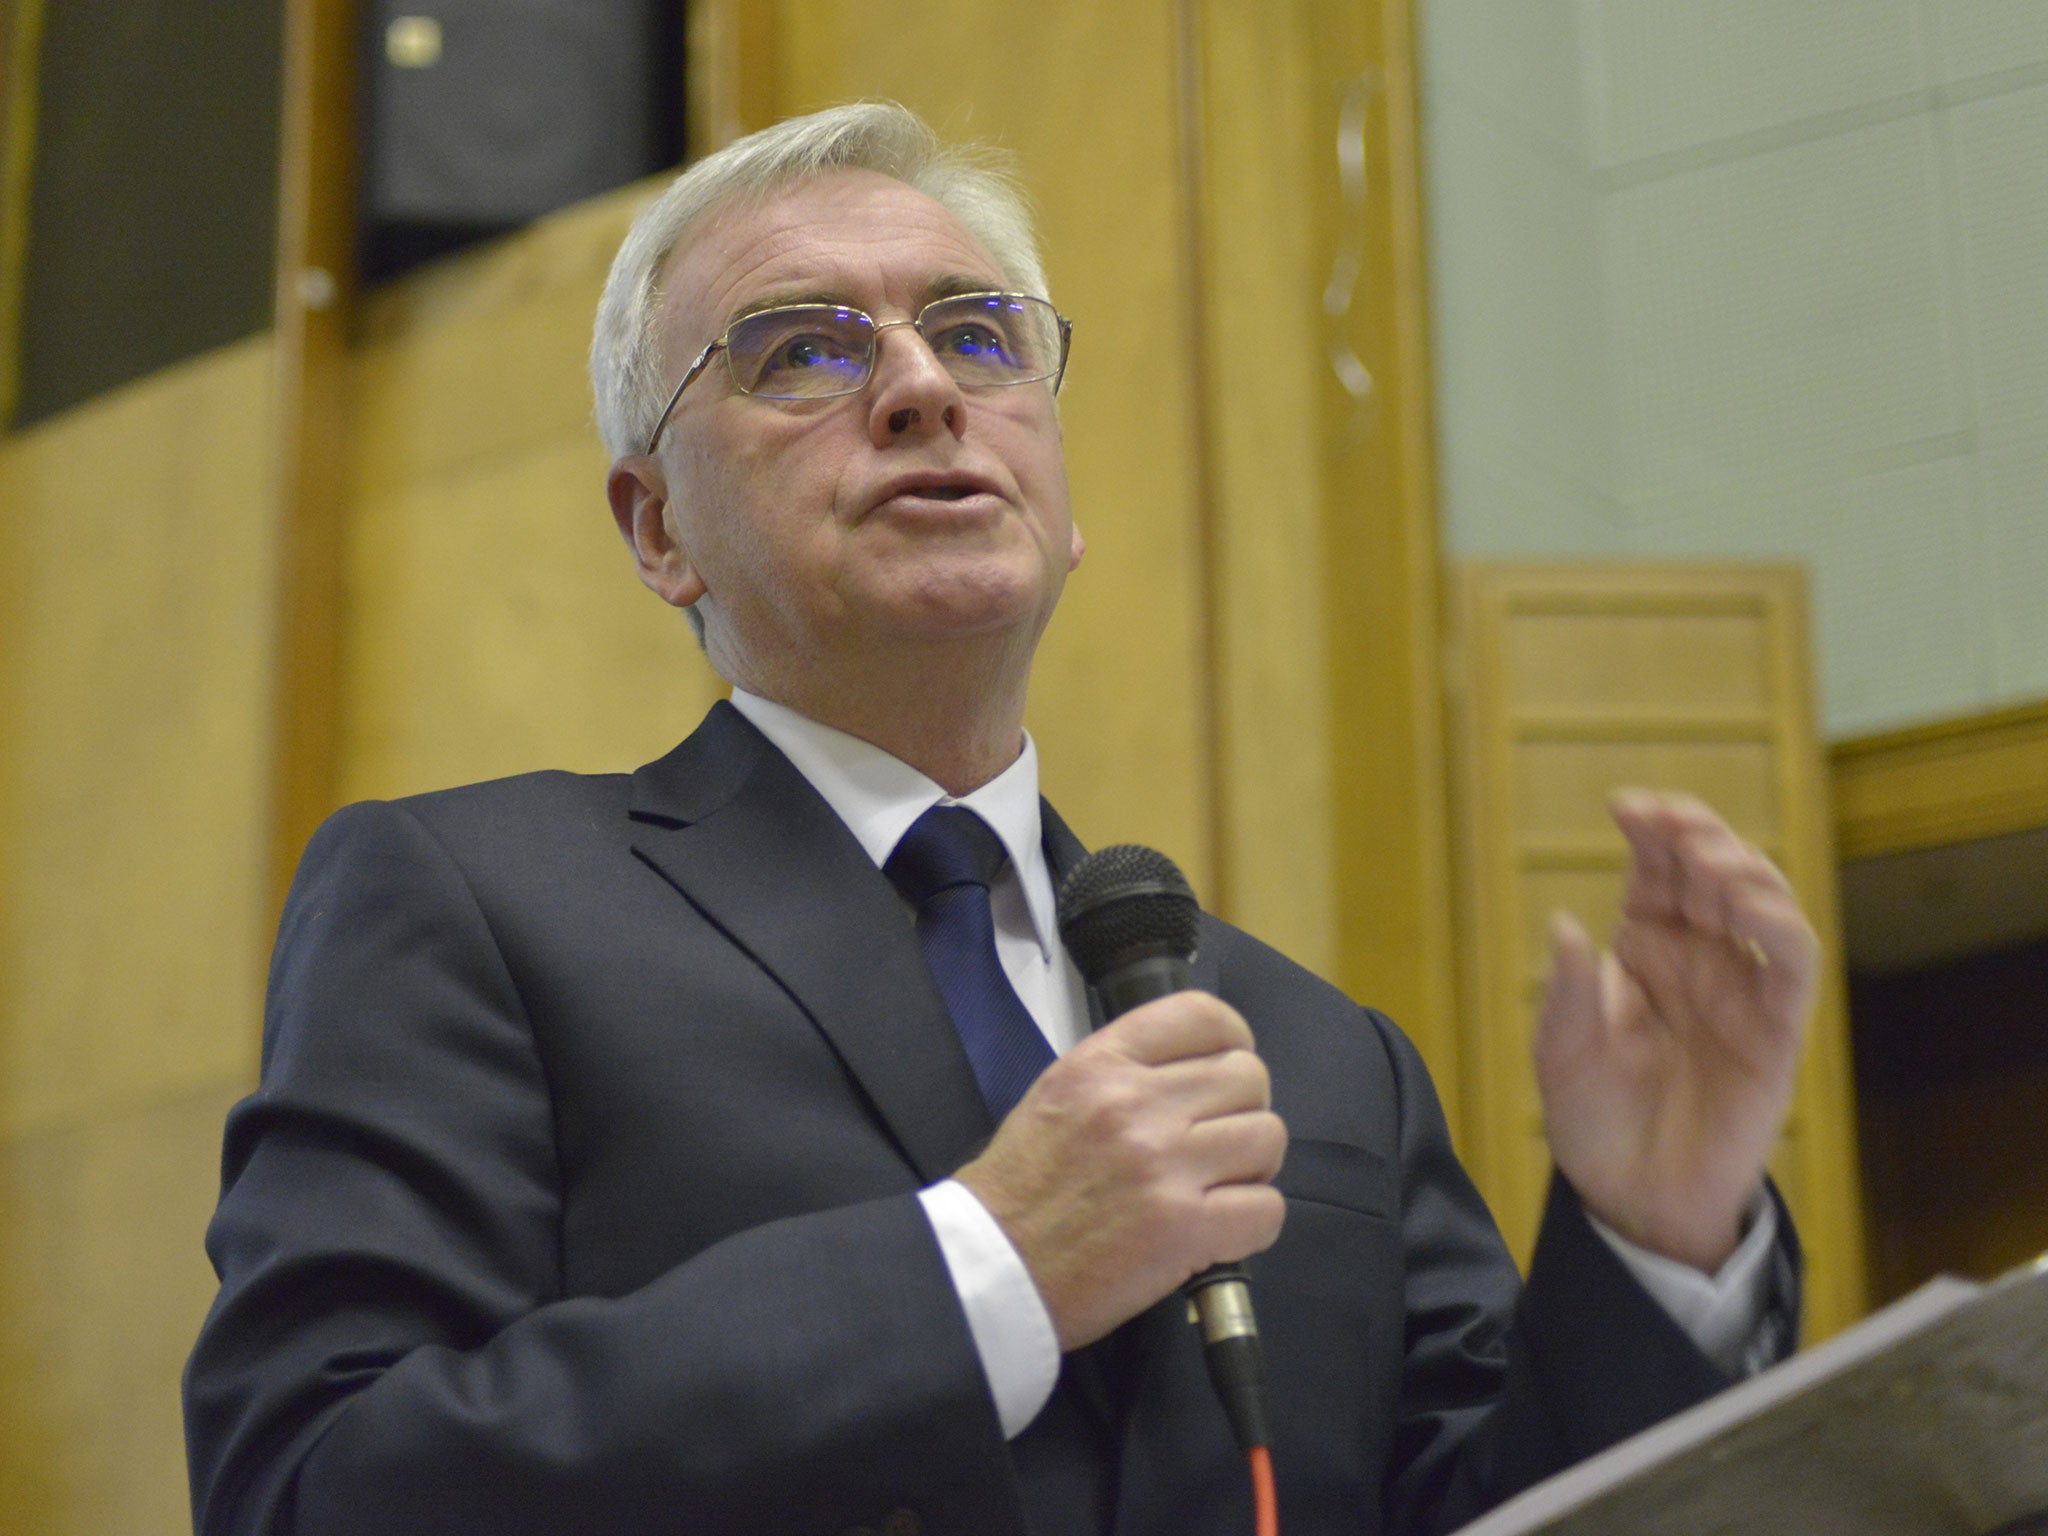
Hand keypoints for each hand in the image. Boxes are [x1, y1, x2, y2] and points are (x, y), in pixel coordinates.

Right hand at [955, 993, 1287, 1350]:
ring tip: (1219, 1186)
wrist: (992, 1269)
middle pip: (1248, 1076)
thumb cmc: (1020, 1189)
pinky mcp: (1185, 1229)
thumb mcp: (1058, 1095)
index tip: (1226, 1066)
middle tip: (1216, 1142)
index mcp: (1101, 1065)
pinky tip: (1221, 1231)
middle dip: (1243, 1109)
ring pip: (1267, 1136)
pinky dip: (1254, 1222)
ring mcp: (1164, 1166)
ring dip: (1253, 1165)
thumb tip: (1194, 1072)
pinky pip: (1267, 1208)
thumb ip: (1123, 1072)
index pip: (1203, 1016)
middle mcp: (1135, 1104)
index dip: (1233, 1040)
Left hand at [1535, 792, 1815, 1271]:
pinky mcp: (1775, 1033)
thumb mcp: (1561, 1053)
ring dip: (1742, 868)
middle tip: (1665, 816)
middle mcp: (1700, 960)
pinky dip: (1780, 926)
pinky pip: (1793, 967)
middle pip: (1714, 873)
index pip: (1660, 871)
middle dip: (1696, 833)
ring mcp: (1741, 993)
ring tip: (1704, 854)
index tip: (1625, 804)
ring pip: (1764, 904)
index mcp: (1647, 949)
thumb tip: (1563, 925)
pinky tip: (1748, 903)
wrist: (1631, 1200)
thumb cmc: (1593, 1121)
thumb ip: (1566, 994)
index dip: (1652, 831)